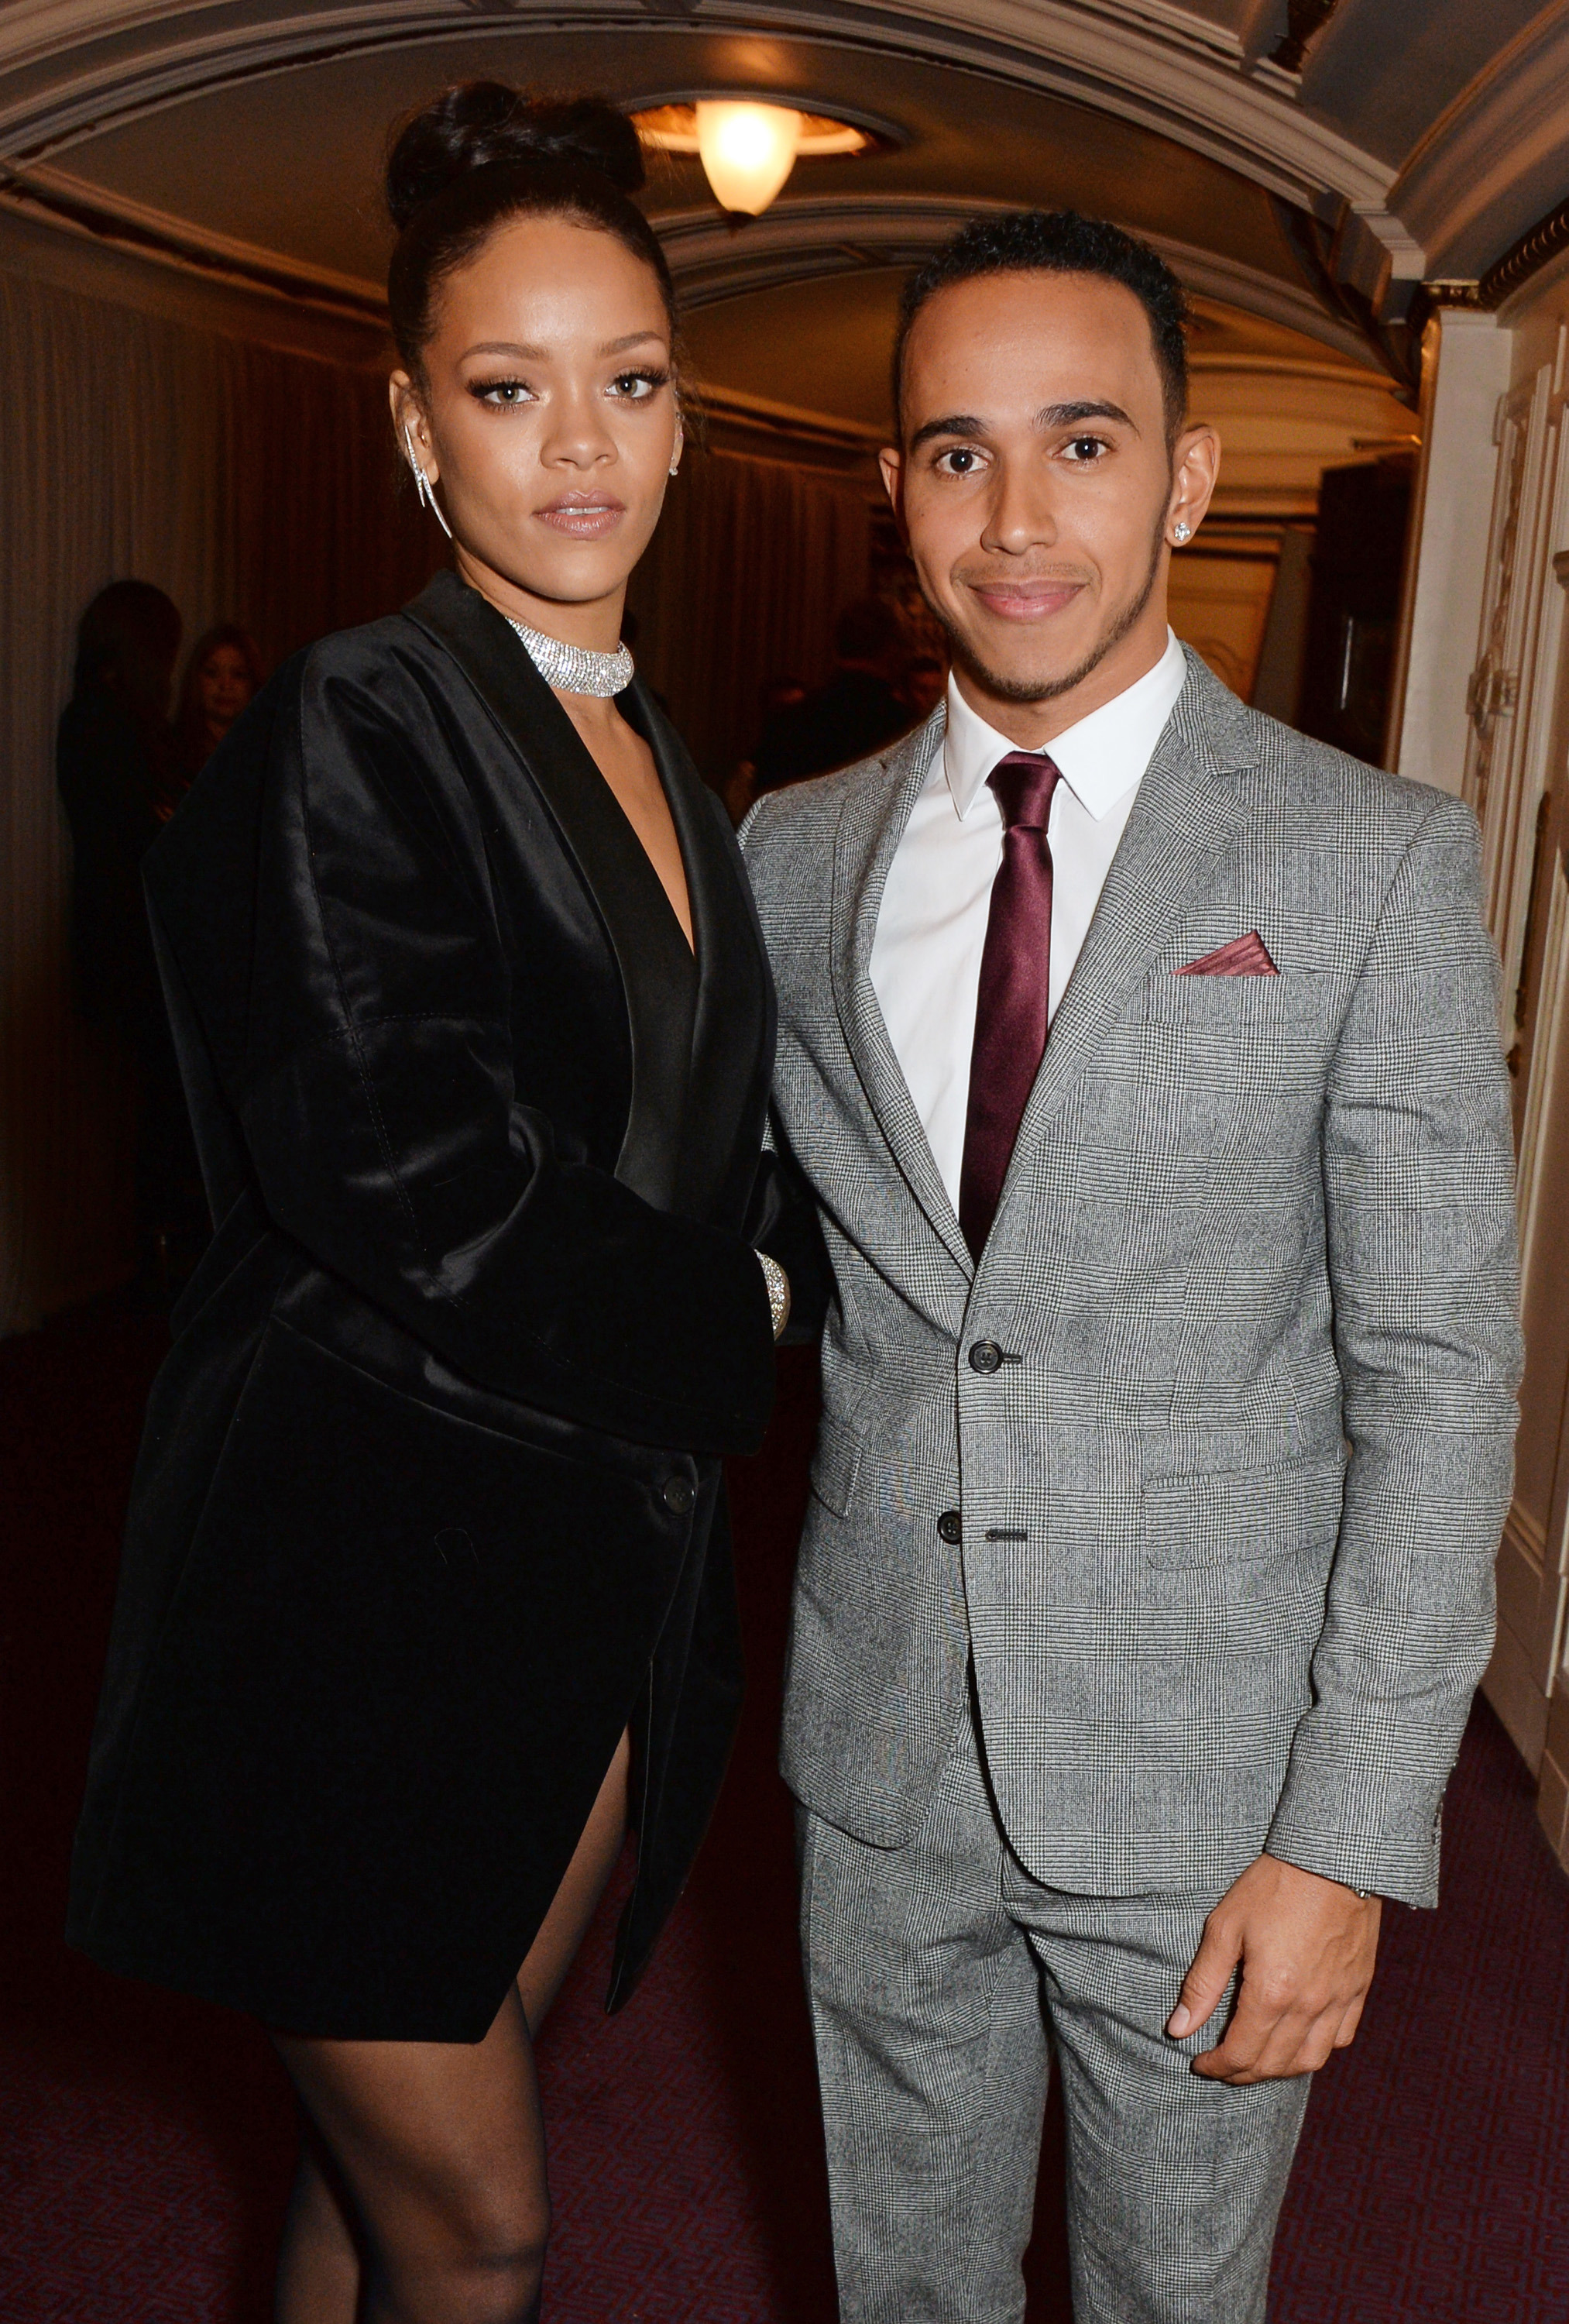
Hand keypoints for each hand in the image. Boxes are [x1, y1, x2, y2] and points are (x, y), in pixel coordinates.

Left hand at [1167, 1852, 1381, 2083]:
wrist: (1331, 1857)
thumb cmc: (1273, 1886)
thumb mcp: (1225, 1927)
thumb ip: (1203, 1984)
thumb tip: (1179, 2028)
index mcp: (1272, 1993)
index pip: (1242, 2054)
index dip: (1218, 2066)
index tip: (1200, 2063)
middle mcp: (1309, 2006)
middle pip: (1275, 2064)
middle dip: (1244, 2073)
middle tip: (1223, 2066)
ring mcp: (1338, 1999)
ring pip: (1311, 2060)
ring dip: (1281, 2069)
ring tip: (1257, 2060)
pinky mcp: (1358, 1987)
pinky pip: (1341, 2037)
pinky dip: (1318, 2049)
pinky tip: (1300, 2040)